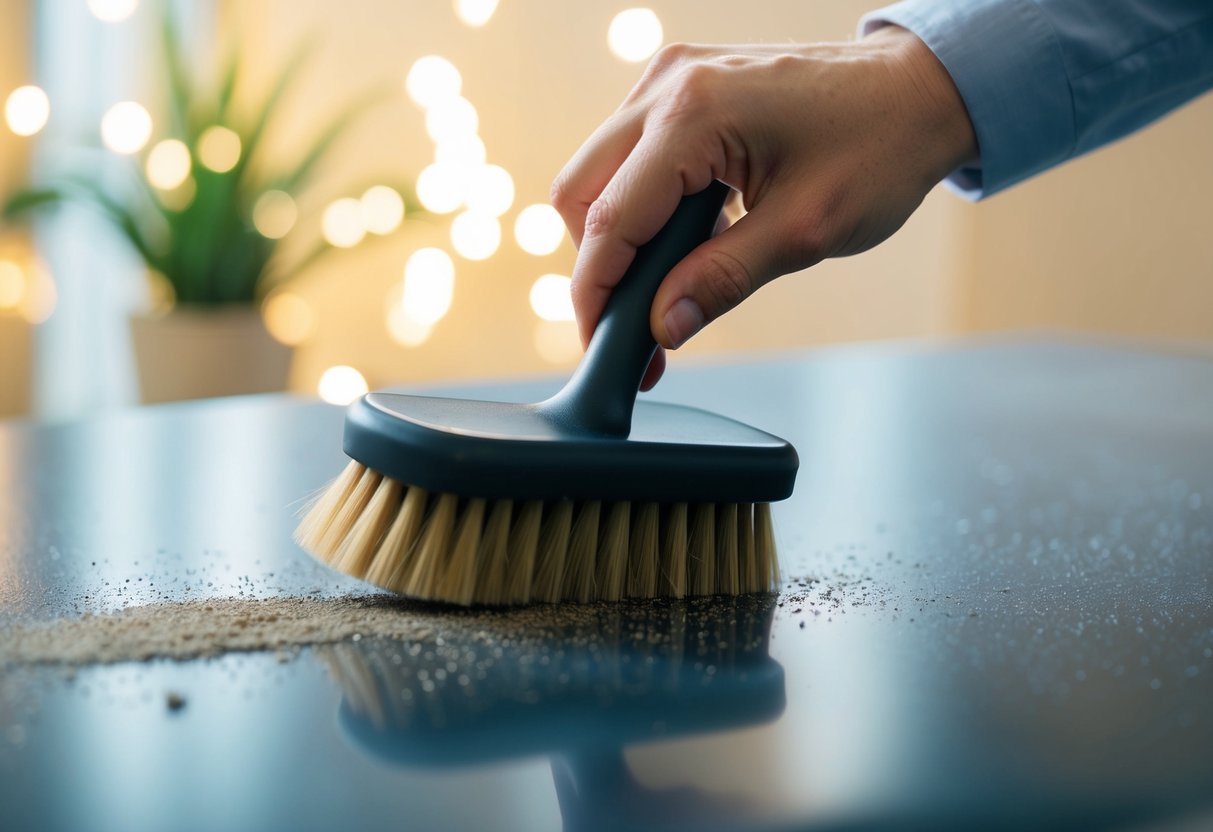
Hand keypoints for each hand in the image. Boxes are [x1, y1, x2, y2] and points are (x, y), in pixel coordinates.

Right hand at [551, 26, 976, 388]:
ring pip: (599, 172)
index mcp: (696, 112)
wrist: (919, 90)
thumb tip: (664, 327)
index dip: (596, 291)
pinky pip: (632, 154)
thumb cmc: (880, 147)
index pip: (611, 217)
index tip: (600, 344)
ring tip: (672, 281)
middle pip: (581, 189)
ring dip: (620, 234)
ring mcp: (671, 78)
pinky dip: (643, 204)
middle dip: (599, 263)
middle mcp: (669, 83)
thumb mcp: (805, 230)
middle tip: (633, 321)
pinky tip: (688, 237)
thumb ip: (724, 279)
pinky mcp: (682, 87)